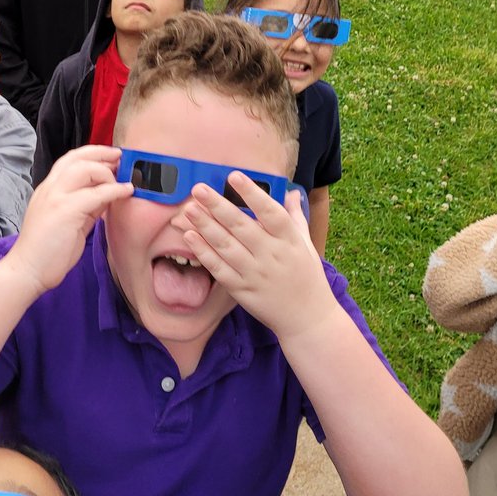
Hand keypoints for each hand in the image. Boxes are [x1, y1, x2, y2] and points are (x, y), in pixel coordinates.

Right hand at [7, 146, 133, 296]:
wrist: (28, 271)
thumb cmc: (47, 251)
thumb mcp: (69, 221)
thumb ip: (86, 205)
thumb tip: (107, 194)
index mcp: (48, 190)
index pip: (69, 160)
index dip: (92, 154)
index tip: (111, 157)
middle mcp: (49, 189)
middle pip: (76, 157)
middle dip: (101, 153)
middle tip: (121, 157)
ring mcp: (55, 198)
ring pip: (84, 169)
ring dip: (107, 172)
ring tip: (122, 179)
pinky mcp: (64, 211)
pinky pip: (95, 194)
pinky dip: (114, 190)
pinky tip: (125, 192)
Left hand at [170, 175, 333, 341]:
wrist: (307, 319)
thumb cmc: (307, 276)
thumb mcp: (306, 244)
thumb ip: (295, 216)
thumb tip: (292, 192)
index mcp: (289, 240)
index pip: (270, 212)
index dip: (252, 194)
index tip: (234, 176)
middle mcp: (272, 255)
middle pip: (241, 227)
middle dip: (217, 206)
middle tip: (198, 189)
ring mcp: (255, 273)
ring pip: (226, 246)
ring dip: (205, 226)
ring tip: (189, 209)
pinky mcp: (242, 290)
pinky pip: (219, 268)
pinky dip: (204, 252)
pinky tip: (190, 236)